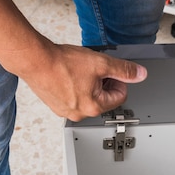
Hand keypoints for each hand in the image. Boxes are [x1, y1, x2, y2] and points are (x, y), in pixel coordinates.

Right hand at [21, 43, 146, 120]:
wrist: (35, 60)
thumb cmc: (62, 64)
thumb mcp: (100, 63)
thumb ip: (123, 69)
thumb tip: (139, 74)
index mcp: (94, 108)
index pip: (120, 96)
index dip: (118, 80)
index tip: (110, 71)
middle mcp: (80, 114)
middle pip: (103, 98)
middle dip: (102, 83)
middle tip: (92, 69)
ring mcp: (66, 111)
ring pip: (87, 97)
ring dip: (88, 84)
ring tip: (78, 71)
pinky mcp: (55, 105)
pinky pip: (73, 97)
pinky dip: (74, 87)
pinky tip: (68, 75)